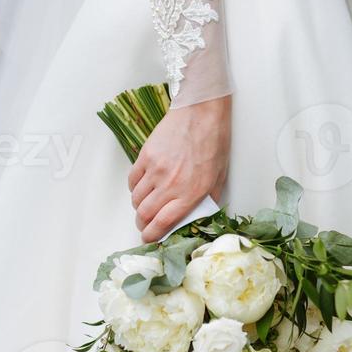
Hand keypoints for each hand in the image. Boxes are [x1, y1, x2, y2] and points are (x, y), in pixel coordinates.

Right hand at [128, 95, 230, 242]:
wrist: (202, 111)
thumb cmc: (215, 141)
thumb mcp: (219, 176)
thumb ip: (208, 199)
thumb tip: (198, 216)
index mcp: (191, 192)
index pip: (163, 223)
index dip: (152, 236)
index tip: (149, 240)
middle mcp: (171, 184)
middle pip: (145, 214)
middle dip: (143, 224)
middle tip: (146, 225)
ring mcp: (156, 169)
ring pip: (136, 199)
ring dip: (138, 208)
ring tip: (145, 207)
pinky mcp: (146, 156)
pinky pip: (132, 180)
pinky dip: (134, 189)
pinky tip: (142, 189)